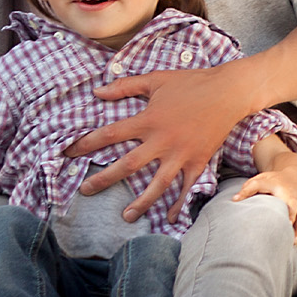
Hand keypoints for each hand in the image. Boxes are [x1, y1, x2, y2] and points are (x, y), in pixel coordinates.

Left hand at [69, 60, 260, 221]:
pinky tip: (169, 218)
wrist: (227, 92)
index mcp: (148, 119)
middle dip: (104, 179)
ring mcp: (181, 155)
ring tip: (125, 216)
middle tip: (86, 190)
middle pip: (128, 166)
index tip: (69, 152)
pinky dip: (178, 204)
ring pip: (156, 185)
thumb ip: (125, 86)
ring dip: (140, 202)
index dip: (87, 143)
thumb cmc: (190, 82)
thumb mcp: (155, 79)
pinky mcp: (198, 162)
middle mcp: (162, 140)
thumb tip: (97, 91)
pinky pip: (186, 188)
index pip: (111, 134)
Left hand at [233, 165, 296, 246]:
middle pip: (295, 206)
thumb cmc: (275, 181)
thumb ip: (248, 189)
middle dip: (292, 217)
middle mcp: (293, 196)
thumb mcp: (261, 179)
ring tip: (291, 243)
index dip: (274, 200)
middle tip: (287, 229)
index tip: (274, 213)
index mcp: (280, 187)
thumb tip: (234, 200)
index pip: (279, 194)